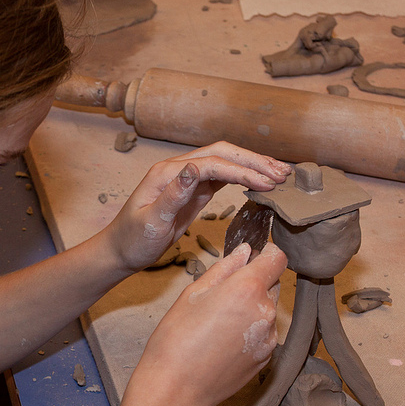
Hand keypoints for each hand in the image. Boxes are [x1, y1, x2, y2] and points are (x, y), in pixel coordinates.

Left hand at [104, 141, 290, 272]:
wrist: (122, 251)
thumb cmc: (133, 239)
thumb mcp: (152, 221)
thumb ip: (173, 194)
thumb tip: (194, 167)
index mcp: (168, 172)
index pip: (212, 163)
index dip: (241, 170)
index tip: (266, 182)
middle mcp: (180, 169)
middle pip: (223, 154)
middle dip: (254, 161)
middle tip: (283, 173)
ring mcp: (188, 179)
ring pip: (226, 163)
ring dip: (252, 166)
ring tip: (280, 173)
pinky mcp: (195, 191)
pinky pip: (223, 177)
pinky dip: (244, 176)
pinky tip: (261, 181)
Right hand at [132, 242, 287, 405]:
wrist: (177, 388)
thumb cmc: (176, 339)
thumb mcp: (193, 293)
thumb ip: (224, 268)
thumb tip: (244, 252)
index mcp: (247, 289)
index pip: (277, 259)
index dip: (267, 254)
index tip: (254, 256)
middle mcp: (266, 312)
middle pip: (273, 284)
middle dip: (255, 283)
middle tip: (224, 295)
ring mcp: (269, 337)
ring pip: (268, 310)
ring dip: (252, 308)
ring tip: (220, 323)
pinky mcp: (266, 358)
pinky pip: (264, 333)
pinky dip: (251, 331)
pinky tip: (225, 341)